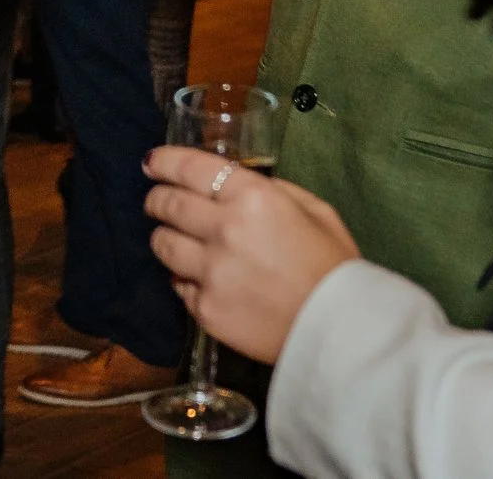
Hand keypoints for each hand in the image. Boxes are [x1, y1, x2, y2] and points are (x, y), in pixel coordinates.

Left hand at [143, 145, 357, 364]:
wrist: (341, 331)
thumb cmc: (334, 266)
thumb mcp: (314, 210)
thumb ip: (272, 190)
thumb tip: (237, 183)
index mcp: (253, 197)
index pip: (189, 168)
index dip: (163, 161)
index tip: (151, 163)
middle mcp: (224, 229)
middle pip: (167, 205)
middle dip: (157, 199)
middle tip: (157, 202)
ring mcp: (211, 272)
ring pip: (162, 244)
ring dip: (164, 237)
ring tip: (175, 239)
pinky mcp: (205, 309)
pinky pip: (177, 285)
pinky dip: (183, 278)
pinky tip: (196, 277)